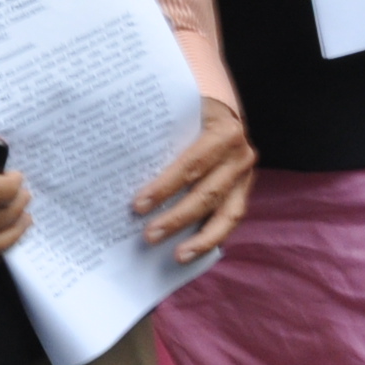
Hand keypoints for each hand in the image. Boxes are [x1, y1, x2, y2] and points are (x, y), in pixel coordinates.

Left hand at [132, 97, 254, 262]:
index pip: (191, 163)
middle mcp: (239, 154)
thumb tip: (118, 151)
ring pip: (226, 213)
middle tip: (148, 235)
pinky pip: (232, 218)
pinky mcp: (244, 190)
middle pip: (206, 192)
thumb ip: (159, 128)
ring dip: (201, 238)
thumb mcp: (180, 109)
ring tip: (178, 256)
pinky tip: (194, 252)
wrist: (222, 108)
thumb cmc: (190, 110)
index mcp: (223, 130)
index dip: (165, 187)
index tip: (139, 204)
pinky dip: (214, 237)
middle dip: (176, 217)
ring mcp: (245, 175)